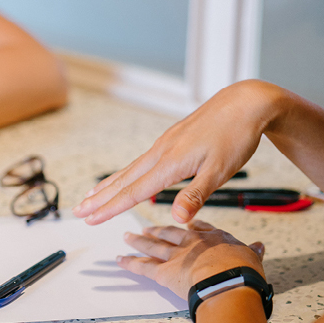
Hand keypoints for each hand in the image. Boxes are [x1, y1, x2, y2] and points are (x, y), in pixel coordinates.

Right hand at [73, 80, 286, 224]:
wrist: (245, 103)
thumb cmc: (236, 136)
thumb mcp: (220, 170)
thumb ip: (195, 195)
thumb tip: (176, 219)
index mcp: (170, 163)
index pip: (133, 191)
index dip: (110, 207)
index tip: (90, 219)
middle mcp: (161, 152)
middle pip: (124, 179)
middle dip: (100, 198)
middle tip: (77, 211)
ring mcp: (165, 144)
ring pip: (130, 169)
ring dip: (109, 185)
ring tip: (91, 195)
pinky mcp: (172, 139)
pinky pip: (141, 160)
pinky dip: (126, 172)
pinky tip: (126, 176)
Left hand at [119, 221, 265, 299]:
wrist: (228, 282)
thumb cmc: (243, 272)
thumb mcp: (252, 257)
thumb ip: (252, 252)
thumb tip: (260, 247)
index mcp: (213, 238)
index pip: (199, 228)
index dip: (191, 225)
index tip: (185, 222)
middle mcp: (191, 243)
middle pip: (170, 233)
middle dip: (158, 231)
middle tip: (146, 228)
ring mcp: (175, 256)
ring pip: (153, 246)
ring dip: (139, 242)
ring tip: (128, 237)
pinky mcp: (163, 273)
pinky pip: (142, 267)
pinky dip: (129, 263)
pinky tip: (119, 260)